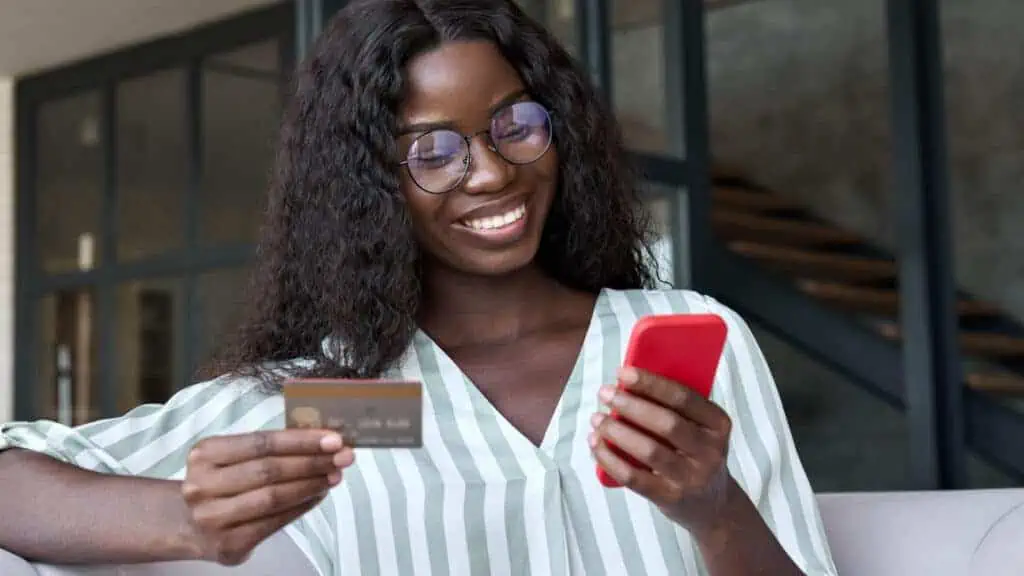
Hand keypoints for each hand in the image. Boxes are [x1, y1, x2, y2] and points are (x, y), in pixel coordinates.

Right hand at [181, 429, 353, 564]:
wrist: (190, 524)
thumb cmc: (222, 482)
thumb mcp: (232, 457)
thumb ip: (269, 449)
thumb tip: (321, 441)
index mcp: (205, 454)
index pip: (261, 442)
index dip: (301, 440)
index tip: (333, 439)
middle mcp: (203, 486)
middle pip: (269, 470)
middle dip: (313, 462)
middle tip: (343, 457)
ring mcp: (212, 518)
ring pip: (273, 497)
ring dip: (311, 484)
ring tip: (334, 476)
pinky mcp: (228, 544)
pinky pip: (274, 523)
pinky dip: (301, 507)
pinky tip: (317, 495)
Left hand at [590, 366, 733, 530]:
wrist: (713, 505)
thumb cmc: (696, 454)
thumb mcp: (701, 429)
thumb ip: (676, 408)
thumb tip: (627, 383)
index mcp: (718, 424)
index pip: (684, 398)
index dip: (651, 383)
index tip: (623, 373)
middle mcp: (710, 451)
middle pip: (666, 423)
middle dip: (631, 405)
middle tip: (605, 394)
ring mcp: (691, 478)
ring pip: (649, 451)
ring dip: (617, 431)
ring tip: (597, 418)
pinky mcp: (670, 498)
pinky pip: (634, 478)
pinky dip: (610, 459)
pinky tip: (596, 444)